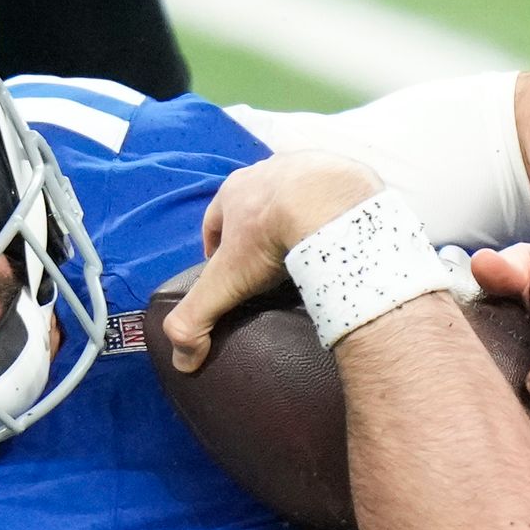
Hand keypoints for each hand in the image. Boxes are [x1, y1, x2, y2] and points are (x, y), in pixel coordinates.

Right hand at [161, 152, 384, 373]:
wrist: (330, 205)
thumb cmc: (271, 238)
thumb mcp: (225, 283)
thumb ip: (195, 320)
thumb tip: (183, 361)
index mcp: (235, 191)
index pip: (216, 220)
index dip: (218, 247)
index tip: (228, 272)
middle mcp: (269, 172)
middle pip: (258, 205)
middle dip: (259, 231)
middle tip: (270, 264)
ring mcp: (310, 168)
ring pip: (297, 197)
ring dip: (298, 218)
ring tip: (307, 252)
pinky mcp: (346, 174)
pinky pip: (337, 199)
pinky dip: (334, 217)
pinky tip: (338, 240)